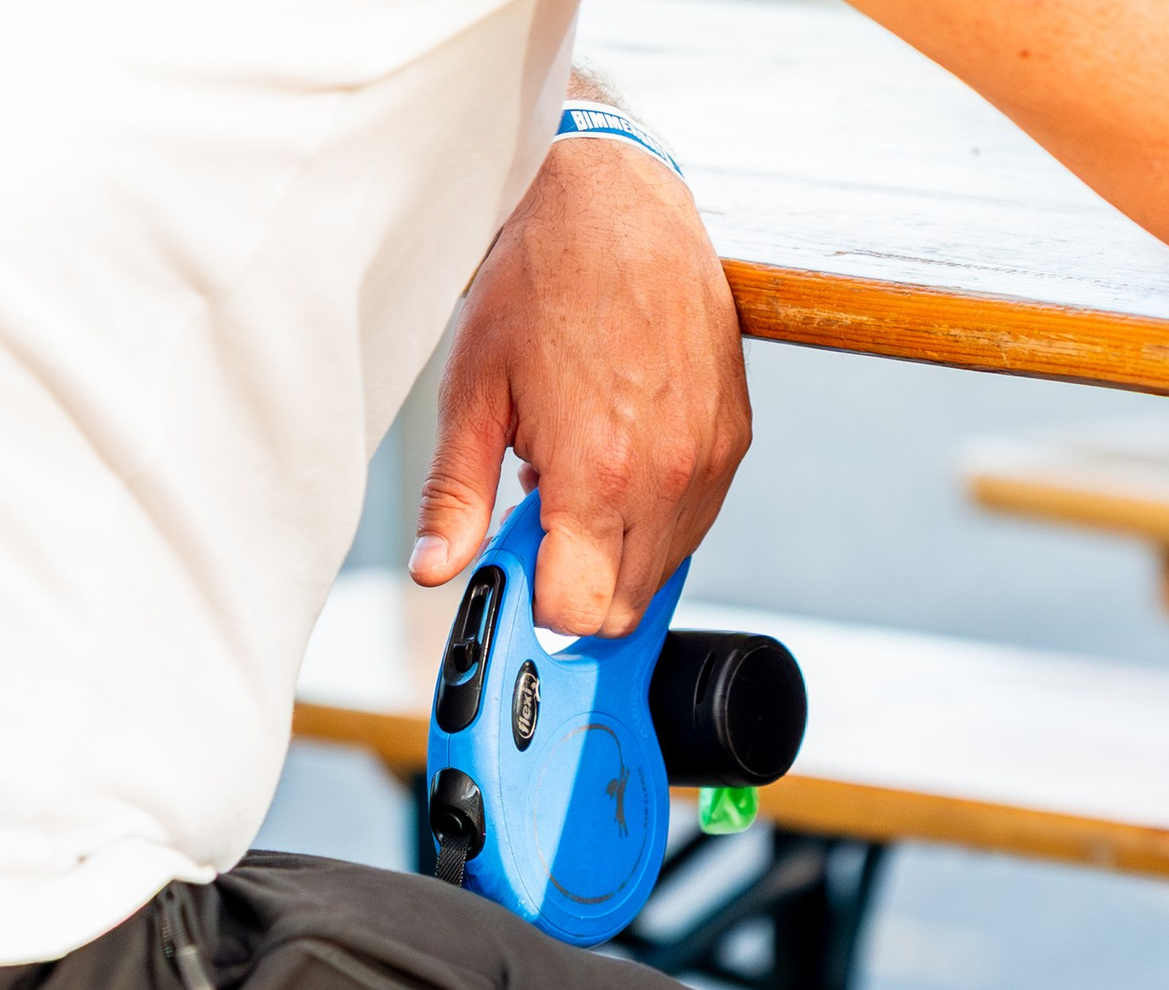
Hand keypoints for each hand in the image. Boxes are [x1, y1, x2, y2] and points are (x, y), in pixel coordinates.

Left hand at [410, 135, 750, 636]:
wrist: (615, 195)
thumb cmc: (540, 277)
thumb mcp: (473, 388)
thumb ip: (454, 496)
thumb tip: (434, 572)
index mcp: (596, 475)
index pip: (582, 615)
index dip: (544, 607)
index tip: (522, 574)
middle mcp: (666, 478)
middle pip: (626, 607)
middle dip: (580, 584)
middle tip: (543, 517)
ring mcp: (708, 461)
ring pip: (665, 569)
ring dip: (620, 549)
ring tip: (584, 468)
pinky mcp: (734, 439)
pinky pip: (695, 519)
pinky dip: (656, 511)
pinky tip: (623, 450)